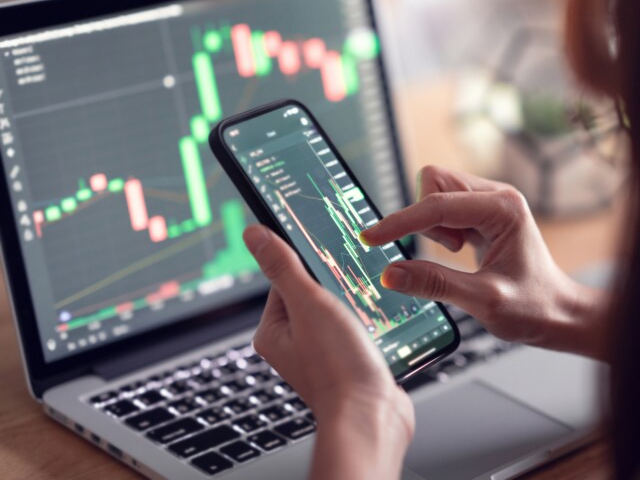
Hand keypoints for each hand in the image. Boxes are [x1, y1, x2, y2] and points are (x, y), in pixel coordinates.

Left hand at [243, 225, 413, 478]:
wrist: (372, 416)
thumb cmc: (336, 367)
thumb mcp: (308, 304)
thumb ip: (283, 267)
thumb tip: (253, 233)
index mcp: (273, 331)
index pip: (286, 279)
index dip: (310, 268)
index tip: (329, 262)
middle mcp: (293, 344)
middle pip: (315, 293)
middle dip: (337, 287)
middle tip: (352, 291)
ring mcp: (321, 355)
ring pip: (339, 311)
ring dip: (356, 305)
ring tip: (367, 309)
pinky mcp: (346, 362)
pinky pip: (355, 330)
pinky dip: (367, 324)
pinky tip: (377, 325)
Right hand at [360, 165, 605, 357]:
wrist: (558, 314)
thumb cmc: (534, 308)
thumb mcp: (484, 302)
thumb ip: (435, 285)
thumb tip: (389, 273)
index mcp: (504, 209)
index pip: (437, 205)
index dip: (400, 222)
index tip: (370, 238)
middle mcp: (497, 196)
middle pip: (434, 182)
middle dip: (423, 217)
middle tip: (448, 252)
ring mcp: (488, 203)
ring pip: (434, 192)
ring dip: (431, 224)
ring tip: (457, 253)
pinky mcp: (480, 215)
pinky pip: (441, 207)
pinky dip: (437, 229)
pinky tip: (459, 251)